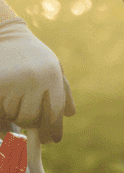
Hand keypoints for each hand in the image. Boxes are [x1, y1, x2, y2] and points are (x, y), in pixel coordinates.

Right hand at [0, 19, 74, 141]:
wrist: (4, 32)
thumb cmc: (32, 54)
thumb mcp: (53, 68)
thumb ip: (63, 91)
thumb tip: (68, 115)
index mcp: (51, 77)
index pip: (54, 114)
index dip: (53, 130)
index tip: (51, 140)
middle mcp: (33, 79)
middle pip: (31, 118)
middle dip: (30, 122)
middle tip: (28, 120)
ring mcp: (13, 80)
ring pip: (13, 115)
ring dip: (13, 114)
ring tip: (13, 100)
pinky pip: (0, 110)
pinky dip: (1, 111)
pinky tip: (5, 98)